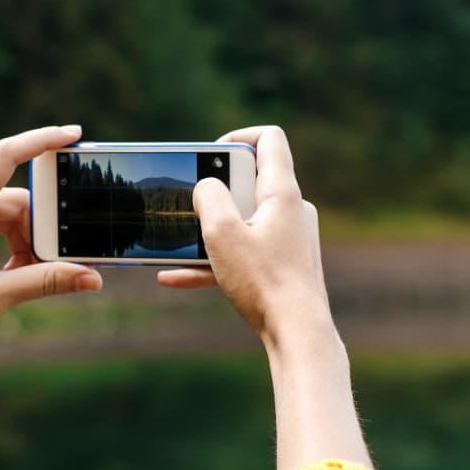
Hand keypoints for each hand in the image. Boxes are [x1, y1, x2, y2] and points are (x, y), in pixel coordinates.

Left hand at [0, 126, 102, 344]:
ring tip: (34, 277)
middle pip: (16, 204)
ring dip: (26, 247)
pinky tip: (14, 279)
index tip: (72, 134)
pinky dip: (10, 254)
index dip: (40, 140)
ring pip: (7, 221)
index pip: (5, 158)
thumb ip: (45, 282)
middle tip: (61, 261)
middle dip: (41, 232)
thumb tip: (92, 278)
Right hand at [158, 126, 331, 346]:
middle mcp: (291, 210)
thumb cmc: (263, 282)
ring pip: (242, 221)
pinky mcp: (281, 265)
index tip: (210, 153)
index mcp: (282, 193)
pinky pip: (242, 253)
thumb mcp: (222, 233)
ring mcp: (288, 238)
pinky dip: (212, 261)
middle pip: (250, 181)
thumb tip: (205, 185)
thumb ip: (208, 197)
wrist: (296, 334)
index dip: (237, 136)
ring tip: (176, 240)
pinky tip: (173, 278)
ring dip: (209, 229)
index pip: (269, 139)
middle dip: (214, 190)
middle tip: (189, 202)